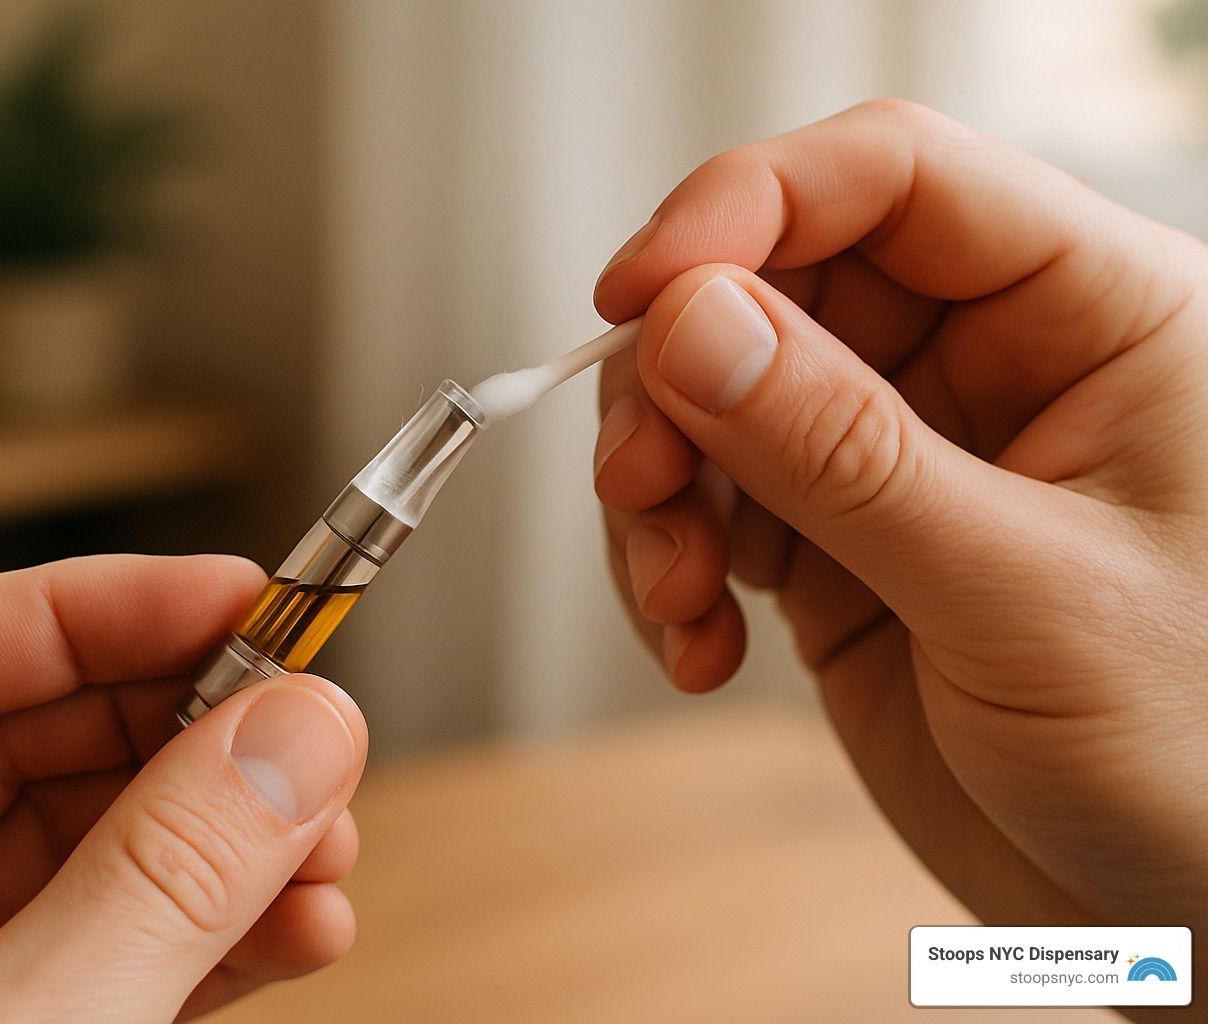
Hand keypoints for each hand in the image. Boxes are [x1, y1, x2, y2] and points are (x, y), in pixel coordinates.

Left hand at [0, 554, 366, 1022]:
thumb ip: (164, 879)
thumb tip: (301, 727)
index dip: (102, 607)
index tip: (248, 596)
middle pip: (42, 738)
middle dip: (196, 734)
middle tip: (315, 733)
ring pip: (104, 840)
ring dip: (235, 836)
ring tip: (335, 852)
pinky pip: (129, 939)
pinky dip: (227, 927)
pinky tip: (307, 927)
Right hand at [592, 100, 1207, 963]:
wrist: (1185, 927)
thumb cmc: (1205, 763)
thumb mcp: (1024, 597)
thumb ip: (847, 453)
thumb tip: (692, 324)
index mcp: (1094, 316)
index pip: (896, 180)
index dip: (749, 207)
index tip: (639, 294)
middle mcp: (988, 367)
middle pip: (773, 285)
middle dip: (676, 383)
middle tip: (639, 481)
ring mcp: (901, 458)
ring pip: (715, 400)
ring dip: (659, 493)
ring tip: (675, 595)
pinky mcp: (838, 546)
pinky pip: (710, 507)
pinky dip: (669, 567)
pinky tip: (697, 644)